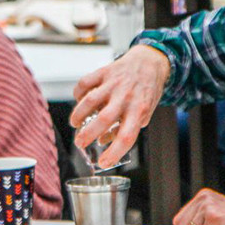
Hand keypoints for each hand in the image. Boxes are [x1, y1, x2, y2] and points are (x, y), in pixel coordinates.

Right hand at [70, 45, 169, 168]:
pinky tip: (78, 101)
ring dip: (78, 115)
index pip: (126, 137)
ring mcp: (114, 84)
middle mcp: (126, 97)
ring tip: (75, 124)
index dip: (114, 152)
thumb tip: (103, 141)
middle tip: (79, 143)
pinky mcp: (104, 72)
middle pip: (104, 119)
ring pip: (90, 101)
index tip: (103, 163)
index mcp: (139, 111)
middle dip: (87, 135)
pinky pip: (85, 83)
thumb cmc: (146, 91)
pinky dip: (77, 94)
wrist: (150, 62)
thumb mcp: (144, 113)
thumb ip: (126, 128)